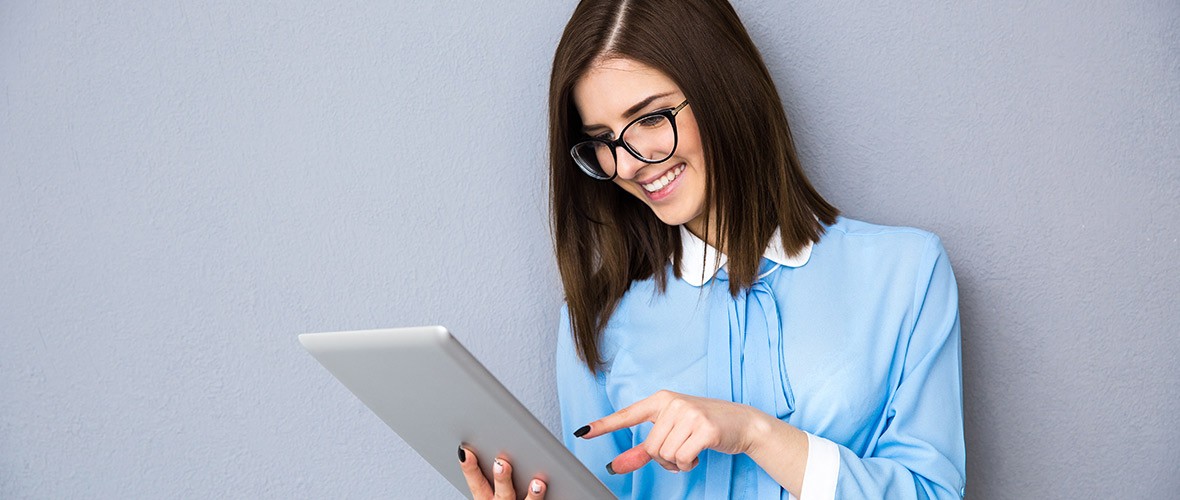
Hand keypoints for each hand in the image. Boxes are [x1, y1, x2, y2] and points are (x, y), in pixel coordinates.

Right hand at [457, 445, 546, 499]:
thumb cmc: (506, 498)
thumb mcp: (492, 490)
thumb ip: (494, 470)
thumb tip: (496, 441)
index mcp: (487, 499)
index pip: (477, 484)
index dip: (470, 468)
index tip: (465, 451)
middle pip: (502, 494)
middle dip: (502, 478)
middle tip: (501, 463)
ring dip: (531, 494)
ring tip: (536, 482)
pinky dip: (542, 497)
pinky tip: (547, 486)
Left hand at [575, 390, 774, 473]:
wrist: (743, 422)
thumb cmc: (704, 426)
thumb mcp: (673, 433)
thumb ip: (642, 450)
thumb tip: (615, 466)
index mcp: (661, 400)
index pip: (627, 415)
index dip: (603, 425)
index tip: (582, 432)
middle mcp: (672, 403)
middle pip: (650, 447)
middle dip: (664, 458)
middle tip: (681, 449)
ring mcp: (689, 413)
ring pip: (664, 455)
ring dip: (677, 462)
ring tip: (691, 449)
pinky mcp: (704, 428)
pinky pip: (681, 459)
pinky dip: (688, 463)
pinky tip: (700, 452)